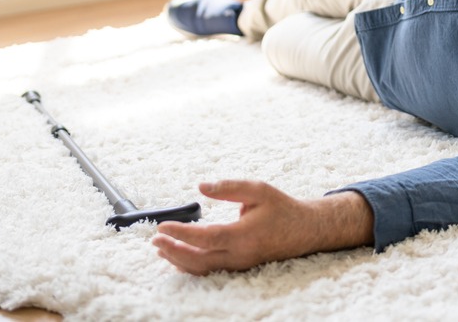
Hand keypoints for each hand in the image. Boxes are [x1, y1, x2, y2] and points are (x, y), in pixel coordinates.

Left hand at [152, 180, 373, 274]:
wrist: (303, 230)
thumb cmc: (281, 208)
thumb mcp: (258, 189)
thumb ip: (229, 188)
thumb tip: (201, 187)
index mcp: (244, 235)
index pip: (206, 238)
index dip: (182, 234)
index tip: (162, 226)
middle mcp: (240, 254)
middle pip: (199, 260)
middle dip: (173, 251)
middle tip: (155, 240)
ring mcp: (239, 264)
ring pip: (202, 269)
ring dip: (178, 260)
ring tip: (160, 249)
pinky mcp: (238, 267)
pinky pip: (210, 270)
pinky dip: (191, 265)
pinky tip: (178, 258)